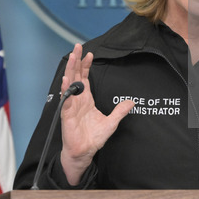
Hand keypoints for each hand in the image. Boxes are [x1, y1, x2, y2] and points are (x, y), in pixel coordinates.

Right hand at [59, 43, 134, 184]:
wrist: (84, 152)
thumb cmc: (94, 138)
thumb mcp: (112, 122)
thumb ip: (120, 111)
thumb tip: (132, 102)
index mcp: (86, 99)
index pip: (84, 78)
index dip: (86, 66)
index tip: (89, 54)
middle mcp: (77, 100)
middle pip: (76, 76)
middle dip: (76, 61)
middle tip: (77, 47)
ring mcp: (71, 106)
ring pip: (69, 84)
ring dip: (71, 70)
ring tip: (72, 57)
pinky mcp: (67, 114)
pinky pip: (66, 100)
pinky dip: (66, 89)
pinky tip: (67, 79)